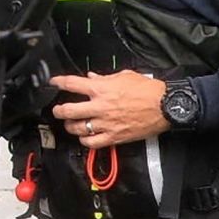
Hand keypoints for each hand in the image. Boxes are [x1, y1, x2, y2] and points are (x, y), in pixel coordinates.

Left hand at [50, 71, 169, 147]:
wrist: (166, 106)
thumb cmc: (149, 90)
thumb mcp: (125, 76)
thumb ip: (105, 77)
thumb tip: (92, 76)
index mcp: (102, 88)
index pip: (72, 83)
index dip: (58, 82)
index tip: (52, 83)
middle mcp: (100, 106)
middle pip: (69, 110)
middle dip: (59, 110)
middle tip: (57, 110)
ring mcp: (106, 123)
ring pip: (77, 128)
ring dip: (70, 126)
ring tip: (70, 124)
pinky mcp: (114, 136)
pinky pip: (92, 142)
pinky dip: (85, 140)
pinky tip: (85, 137)